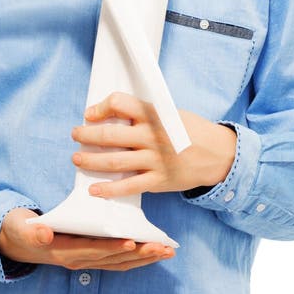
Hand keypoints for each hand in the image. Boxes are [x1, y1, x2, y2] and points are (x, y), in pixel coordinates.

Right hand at [0, 208, 174, 271]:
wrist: (16, 240)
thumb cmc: (21, 230)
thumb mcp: (22, 228)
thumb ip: (32, 231)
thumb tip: (44, 233)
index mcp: (64, 252)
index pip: (93, 250)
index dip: (113, 247)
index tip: (133, 242)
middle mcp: (77, 260)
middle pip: (113, 259)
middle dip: (140, 254)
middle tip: (163, 248)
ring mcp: (85, 260)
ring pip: (119, 262)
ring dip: (143, 258)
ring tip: (166, 251)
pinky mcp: (90, 255)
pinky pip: (116, 259)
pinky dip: (135, 256)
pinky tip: (151, 250)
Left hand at [71, 92, 236, 198]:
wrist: (218, 154)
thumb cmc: (190, 130)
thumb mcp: (169, 112)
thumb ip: (144, 113)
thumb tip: (112, 112)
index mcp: (155, 114)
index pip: (119, 103)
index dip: (100, 107)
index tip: (90, 114)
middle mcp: (152, 136)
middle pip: (110, 135)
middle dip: (86, 135)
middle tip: (76, 135)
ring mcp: (155, 160)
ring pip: (114, 162)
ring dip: (90, 161)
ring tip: (77, 159)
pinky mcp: (158, 181)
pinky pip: (128, 187)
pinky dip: (108, 190)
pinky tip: (93, 189)